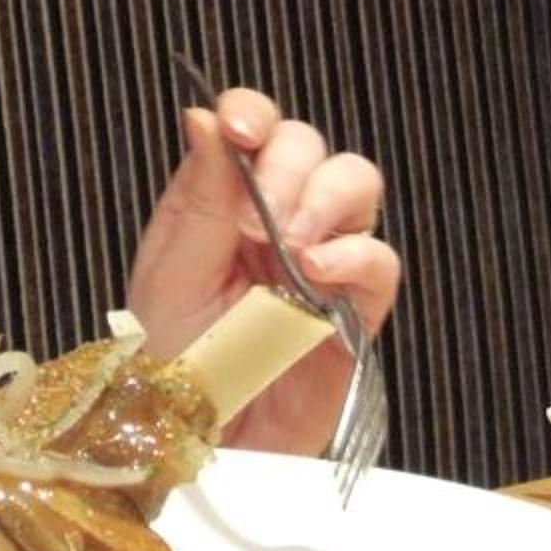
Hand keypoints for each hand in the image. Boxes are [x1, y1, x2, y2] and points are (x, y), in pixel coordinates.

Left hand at [125, 89, 397, 454]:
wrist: (198, 437)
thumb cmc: (174, 357)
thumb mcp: (170, 270)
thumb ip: (198, 195)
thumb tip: (204, 114)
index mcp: (225, 199)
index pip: (256, 127)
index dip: (253, 113)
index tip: (240, 129)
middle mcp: (278, 218)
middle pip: (310, 147)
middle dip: (286, 168)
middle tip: (255, 221)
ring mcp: (322, 260)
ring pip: (356, 184)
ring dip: (324, 199)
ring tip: (288, 244)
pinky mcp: (355, 309)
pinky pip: (380, 260)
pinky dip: (353, 255)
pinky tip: (315, 272)